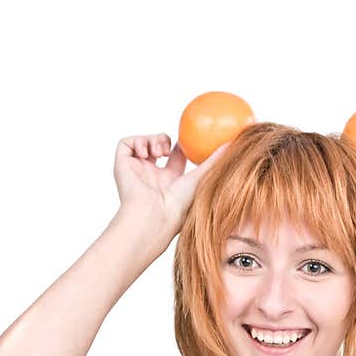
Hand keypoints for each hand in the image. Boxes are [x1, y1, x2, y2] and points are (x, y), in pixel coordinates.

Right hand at [113, 134, 230, 234]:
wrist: (154, 215)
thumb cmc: (179, 206)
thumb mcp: (202, 177)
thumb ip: (216, 160)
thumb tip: (233, 142)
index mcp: (169, 183)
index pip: (174, 161)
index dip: (180, 147)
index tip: (188, 140)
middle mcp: (151, 177)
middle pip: (156, 151)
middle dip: (163, 141)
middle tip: (171, 143)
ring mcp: (136, 171)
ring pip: (143, 144)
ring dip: (153, 140)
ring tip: (159, 152)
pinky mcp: (122, 165)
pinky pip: (127, 143)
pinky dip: (138, 142)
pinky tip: (147, 153)